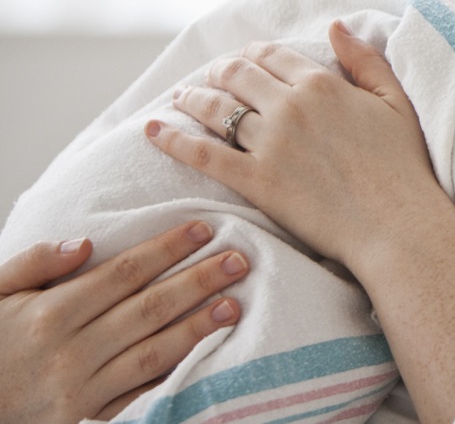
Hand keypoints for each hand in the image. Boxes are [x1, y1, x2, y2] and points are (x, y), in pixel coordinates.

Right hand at [0, 222, 245, 423]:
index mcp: (51, 312)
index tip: (204, 229)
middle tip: (239, 260)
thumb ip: (33, 262)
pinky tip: (207, 359)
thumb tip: (83, 243)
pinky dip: (175, 378)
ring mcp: (82, 387)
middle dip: (198, 282)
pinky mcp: (88, 416)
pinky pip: (140, 395)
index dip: (166, 249)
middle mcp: (71, 349)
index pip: (123, 272)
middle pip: (148, 308)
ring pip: (153, 353)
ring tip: (235, 305)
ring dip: (198, 328)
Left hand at [148, 21, 438, 269]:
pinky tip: (153, 129)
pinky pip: (202, 154)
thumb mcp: (395, 101)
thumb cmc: (404, 166)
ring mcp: (270, 144)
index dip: (251, 54)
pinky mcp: (256, 181)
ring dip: (192, 98)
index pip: (271, 55)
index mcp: (323, 84)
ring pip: (215, 108)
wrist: (397, 224)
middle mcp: (290, 106)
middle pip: (237, 75)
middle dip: (218, 71)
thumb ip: (364, 60)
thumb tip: (335, 26)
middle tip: (209, 76)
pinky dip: (172, 139)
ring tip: (180, 97)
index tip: (243, 60)